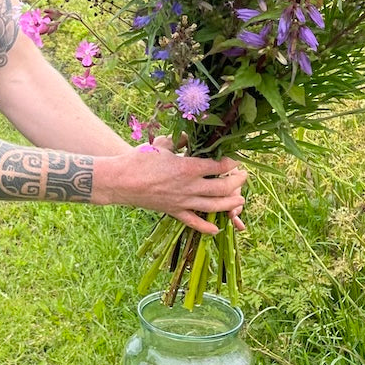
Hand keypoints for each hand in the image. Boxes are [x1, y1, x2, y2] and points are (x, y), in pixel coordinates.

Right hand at [101, 140, 246, 235]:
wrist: (120, 181)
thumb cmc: (139, 159)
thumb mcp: (161, 144)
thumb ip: (178, 140)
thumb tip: (188, 135)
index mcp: (187, 167)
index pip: (218, 166)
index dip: (231, 163)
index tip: (235, 160)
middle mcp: (189, 187)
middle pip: (222, 188)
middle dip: (237, 183)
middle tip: (243, 177)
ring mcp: (182, 201)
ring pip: (213, 207)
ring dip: (230, 204)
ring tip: (240, 200)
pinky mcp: (173, 211)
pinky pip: (193, 222)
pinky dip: (206, 227)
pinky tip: (217, 229)